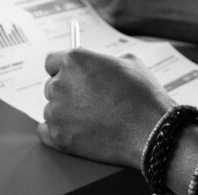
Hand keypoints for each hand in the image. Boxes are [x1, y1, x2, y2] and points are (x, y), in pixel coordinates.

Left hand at [38, 49, 172, 166]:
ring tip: (91, 120)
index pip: (52, 62)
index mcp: (75, 60)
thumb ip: (103, 60)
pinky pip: (44, 131)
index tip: (71, 78)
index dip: (63, 70)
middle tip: (87, 102)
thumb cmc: (144, 95)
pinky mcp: (58, 136)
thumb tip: (96, 66)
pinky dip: (56, 132)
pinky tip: (72, 132)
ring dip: (64, 113)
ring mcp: (57, 111)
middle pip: (51, 86)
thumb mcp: (128, 62)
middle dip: (67, 93)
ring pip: (51, 109)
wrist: (152, 131)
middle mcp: (60, 82)